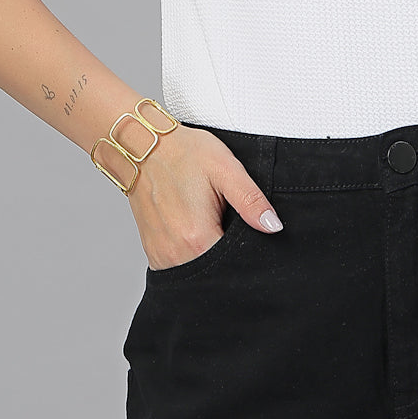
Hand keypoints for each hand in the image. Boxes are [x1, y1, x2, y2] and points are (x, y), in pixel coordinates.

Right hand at [125, 124, 282, 269]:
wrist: (143, 147)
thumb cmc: (185, 153)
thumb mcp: (225, 169)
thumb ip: (251, 201)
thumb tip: (274, 226)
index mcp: (197, 237)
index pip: (233, 266)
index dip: (247, 253)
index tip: (247, 233)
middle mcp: (176, 254)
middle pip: (215, 271)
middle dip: (228, 256)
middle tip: (227, 221)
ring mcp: (161, 256)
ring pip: (197, 271)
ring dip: (210, 256)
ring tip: (212, 224)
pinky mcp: (152, 253)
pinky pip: (179, 266)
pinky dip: (192, 256)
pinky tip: (196, 231)